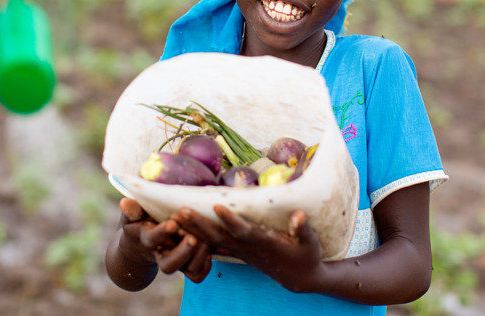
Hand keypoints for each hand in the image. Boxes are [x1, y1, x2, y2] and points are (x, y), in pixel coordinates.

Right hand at [118, 198, 212, 282]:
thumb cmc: (140, 221)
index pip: (152, 240)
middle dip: (182, 253)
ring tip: (204, 240)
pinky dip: (206, 265)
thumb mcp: (134, 214)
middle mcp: (161, 255)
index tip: (172, 223)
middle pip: (168, 266)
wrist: (141, 242)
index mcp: (147, 239)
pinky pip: (197, 275)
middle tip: (192, 238)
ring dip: (198, 257)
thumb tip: (124, 203)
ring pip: (186, 271)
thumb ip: (132, 209)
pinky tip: (208, 247)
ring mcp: (175, 262)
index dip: (162, 233)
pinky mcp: (186, 266)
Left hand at [174, 205, 324, 291]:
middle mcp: (247, 247)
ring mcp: (240, 251)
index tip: (217, 206)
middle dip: (200, 224)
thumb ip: (303, 229)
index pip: (243, 231)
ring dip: (193, 229)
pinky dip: (197, 238)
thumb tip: (299, 215)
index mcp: (264, 242)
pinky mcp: (237, 252)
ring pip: (212, 240)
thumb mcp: (310, 243)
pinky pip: (213, 245)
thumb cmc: (306, 256)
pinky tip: (183, 230)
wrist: (299, 278)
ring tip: (174, 216)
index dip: (230, 220)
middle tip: (181, 210)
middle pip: (219, 236)